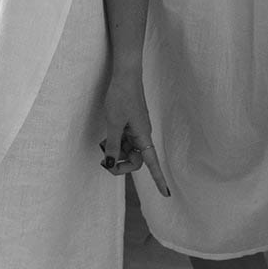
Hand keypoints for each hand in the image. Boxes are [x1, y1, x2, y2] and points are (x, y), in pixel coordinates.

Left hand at [101, 70, 169, 196]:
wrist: (125, 74)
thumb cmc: (121, 97)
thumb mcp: (113, 123)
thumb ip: (112, 145)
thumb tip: (110, 163)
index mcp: (143, 136)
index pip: (152, 163)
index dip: (158, 179)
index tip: (165, 194)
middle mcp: (143, 134)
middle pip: (135, 159)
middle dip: (120, 163)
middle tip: (103, 161)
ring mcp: (136, 128)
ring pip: (127, 149)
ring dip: (115, 150)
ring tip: (102, 142)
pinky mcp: (130, 122)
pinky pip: (124, 139)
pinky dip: (115, 140)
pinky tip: (106, 134)